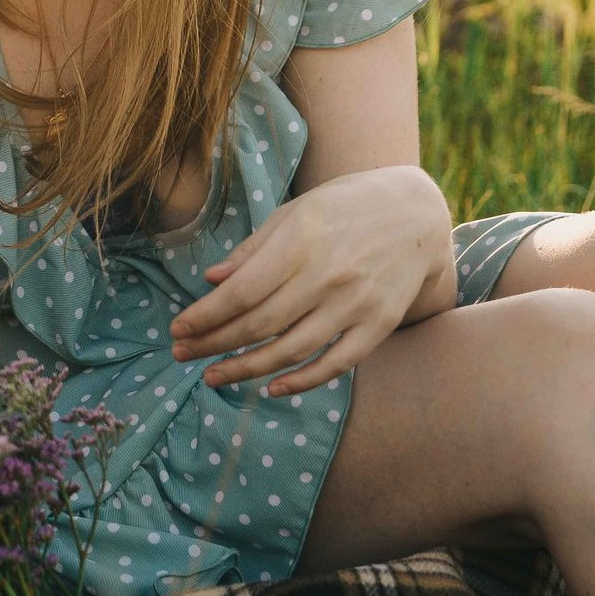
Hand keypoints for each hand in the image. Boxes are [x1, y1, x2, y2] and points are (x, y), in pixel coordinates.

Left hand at [171, 165, 449, 395]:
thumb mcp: (295, 212)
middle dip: (214, 344)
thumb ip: (253, 249)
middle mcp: (329, 275)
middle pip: (260, 324)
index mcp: (302, 241)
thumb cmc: (344, 207)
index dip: (206, 316)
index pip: (242, 292)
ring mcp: (357, 304)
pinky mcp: (379, 325)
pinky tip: (271, 388)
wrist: (416, 213)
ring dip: (246, 369)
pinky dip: (301, 381)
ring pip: (291, 350)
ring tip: (213, 376)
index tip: (178, 329)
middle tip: (182, 355)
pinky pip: (335, 364)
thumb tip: (212, 281)